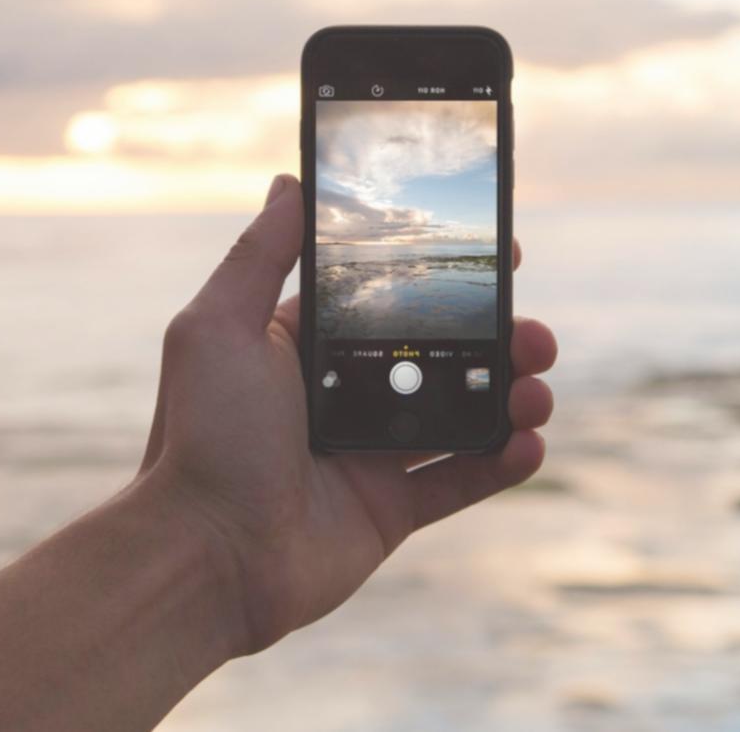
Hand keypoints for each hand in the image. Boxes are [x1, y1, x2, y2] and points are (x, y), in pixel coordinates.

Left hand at [139, 174, 556, 652]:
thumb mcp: (218, 328)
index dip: (447, 276)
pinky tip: (528, 443)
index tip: (501, 252)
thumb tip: (289, 182)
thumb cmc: (203, 437)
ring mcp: (370, 453)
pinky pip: (461, 480)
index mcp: (308, 347)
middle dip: (497, 338)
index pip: (392, 298)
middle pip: (441, 353)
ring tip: (536, 391)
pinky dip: (502, 462)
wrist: (205, 556)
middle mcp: (345, 394)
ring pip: (462, 413)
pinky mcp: (390, 510)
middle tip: (533, 332)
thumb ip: (259, 255)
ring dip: (512, 397)